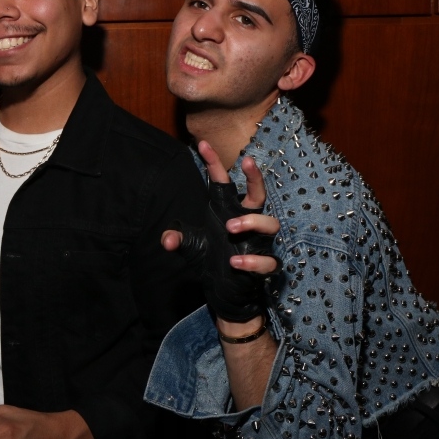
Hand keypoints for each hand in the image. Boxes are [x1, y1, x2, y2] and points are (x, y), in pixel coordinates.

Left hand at [161, 141, 279, 320]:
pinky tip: (233, 264)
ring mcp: (258, 244)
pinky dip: (252, 261)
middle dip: (255, 176)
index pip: (223, 182)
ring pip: (271, 224)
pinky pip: (268, 261)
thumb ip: (178, 238)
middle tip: (247, 161)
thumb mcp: (191, 246)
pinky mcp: (264, 266)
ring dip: (251, 222)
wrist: (227, 294)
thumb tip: (167, 239)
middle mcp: (247, 223)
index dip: (214, 163)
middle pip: (259, 194)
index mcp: (228, 212)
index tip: (201, 144)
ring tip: (229, 227)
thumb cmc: (213, 260)